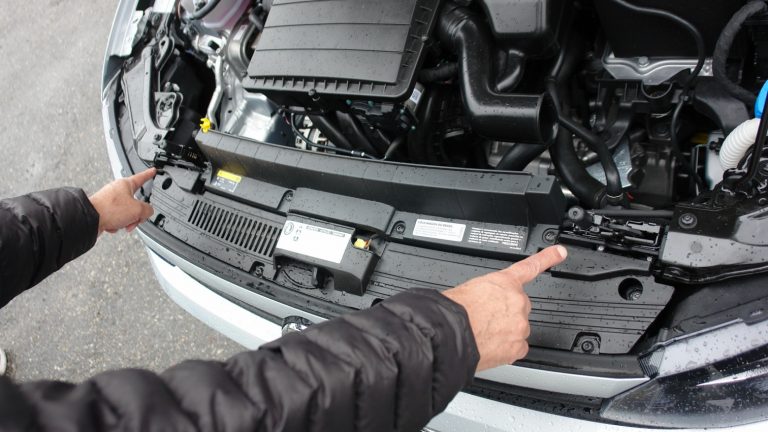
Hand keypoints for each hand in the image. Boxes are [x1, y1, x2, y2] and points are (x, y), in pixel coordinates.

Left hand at [89, 168, 155, 234]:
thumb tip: (147, 212)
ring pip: (127, 212)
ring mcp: (110, 201)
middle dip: (137, 214)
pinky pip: (118, 218)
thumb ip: (148, 210)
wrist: (90, 219)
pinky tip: (113, 225)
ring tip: (122, 223)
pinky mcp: (104, 210)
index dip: (149, 174)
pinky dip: (118, 224)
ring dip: (128, 221)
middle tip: (137, 218)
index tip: (153, 171)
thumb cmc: (109, 209)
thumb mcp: (138, 209)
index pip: (141, 177)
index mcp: (125, 184)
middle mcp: (117, 190)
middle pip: (136, 202)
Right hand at [443, 245, 566, 370]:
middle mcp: (517, 301)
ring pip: (517, 328)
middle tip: (486, 319)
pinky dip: (505, 348)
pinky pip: (516, 347)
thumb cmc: (454, 310)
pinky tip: (490, 346)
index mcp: (504, 282)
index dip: (547, 258)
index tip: (560, 252)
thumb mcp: (468, 288)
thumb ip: (485, 292)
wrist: (451, 333)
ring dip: (504, 331)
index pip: (530, 266)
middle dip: (506, 313)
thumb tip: (481, 302)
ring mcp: (520, 324)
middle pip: (519, 307)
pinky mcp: (518, 346)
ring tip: (483, 333)